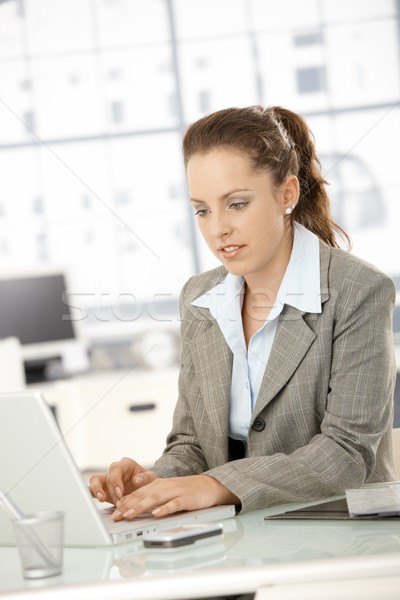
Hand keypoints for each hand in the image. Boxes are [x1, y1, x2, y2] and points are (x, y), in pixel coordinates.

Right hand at [89, 457, 156, 504]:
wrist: (146, 489)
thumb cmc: (148, 481)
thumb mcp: (151, 478)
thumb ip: (145, 478)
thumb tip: (137, 480)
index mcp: (126, 464)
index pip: (116, 469)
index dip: (116, 481)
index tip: (120, 493)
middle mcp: (115, 470)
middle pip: (107, 476)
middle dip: (111, 491)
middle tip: (118, 502)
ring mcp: (108, 479)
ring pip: (95, 480)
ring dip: (97, 490)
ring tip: (102, 500)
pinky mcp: (103, 489)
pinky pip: (92, 489)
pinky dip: (90, 494)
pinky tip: (90, 501)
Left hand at [112, 474, 238, 520]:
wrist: (207, 486)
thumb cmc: (185, 491)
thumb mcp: (165, 492)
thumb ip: (151, 498)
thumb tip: (132, 508)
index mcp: (157, 485)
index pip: (137, 494)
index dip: (124, 503)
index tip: (113, 513)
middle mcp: (164, 486)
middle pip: (142, 496)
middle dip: (127, 506)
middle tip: (115, 516)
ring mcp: (174, 492)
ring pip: (155, 499)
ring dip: (140, 506)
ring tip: (129, 515)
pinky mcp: (185, 498)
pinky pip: (174, 504)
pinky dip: (165, 509)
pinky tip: (157, 514)